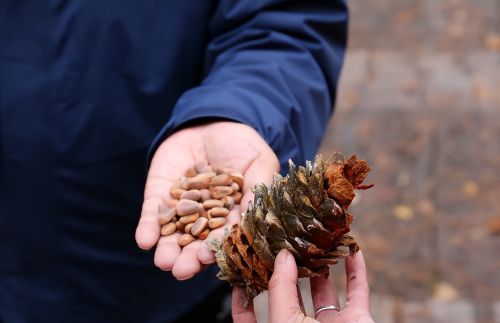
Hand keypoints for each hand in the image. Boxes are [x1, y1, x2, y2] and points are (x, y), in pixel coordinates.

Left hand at [135, 121, 279, 279]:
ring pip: (173, 235)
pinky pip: (152, 214)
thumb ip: (257, 190)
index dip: (218, 249)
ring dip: (167, 250)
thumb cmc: (242, 145)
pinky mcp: (159, 195)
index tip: (211, 259)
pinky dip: (148, 228)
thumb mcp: (259, 163)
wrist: (212, 120)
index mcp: (232, 216)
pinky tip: (145, 240)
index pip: (224, 237)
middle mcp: (205, 217)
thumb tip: (256, 218)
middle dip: (189, 258)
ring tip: (164, 262)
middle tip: (182, 270)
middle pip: (196, 243)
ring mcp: (181, 207)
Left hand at [232, 249, 373, 322]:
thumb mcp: (285, 322)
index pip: (251, 316)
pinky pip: (358, 291)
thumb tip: (282, 257)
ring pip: (325, 290)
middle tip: (287, 241)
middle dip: (290, 268)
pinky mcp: (358, 322)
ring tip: (316, 240)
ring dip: (323, 265)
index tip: (241, 269)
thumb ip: (281, 289)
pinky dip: (357, 270)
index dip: (244, 295)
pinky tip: (352, 250)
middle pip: (292, 295)